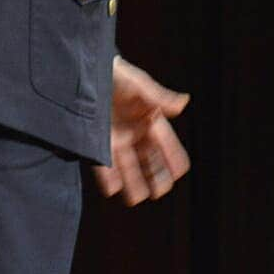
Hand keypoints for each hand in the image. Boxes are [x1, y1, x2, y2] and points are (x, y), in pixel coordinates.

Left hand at [94, 57, 190, 205]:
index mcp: (151, 118)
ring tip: (138, 198)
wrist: (89, 75)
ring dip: (134, 181)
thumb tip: (184, 104)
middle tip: (162, 191)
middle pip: (149, 158)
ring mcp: (117, 139)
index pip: (166, 141)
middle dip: (156, 174)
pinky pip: (104, 164)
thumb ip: (160, 97)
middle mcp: (136, 132)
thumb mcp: (140, 86)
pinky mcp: (98, 144)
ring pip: (129, 165)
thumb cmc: (119, 76)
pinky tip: (113, 190)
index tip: (182, 171)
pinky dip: (109, 177)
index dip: (174, 155)